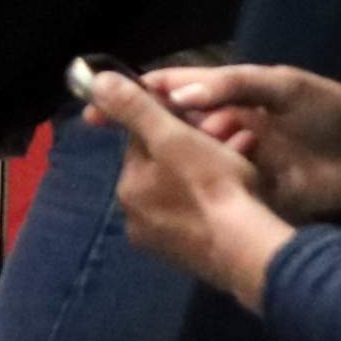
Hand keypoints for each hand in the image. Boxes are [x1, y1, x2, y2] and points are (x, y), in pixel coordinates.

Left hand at [90, 69, 294, 307]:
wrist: (244, 250)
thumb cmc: (210, 185)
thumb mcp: (173, 137)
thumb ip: (135, 108)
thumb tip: (95, 82)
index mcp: (128, 187)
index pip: (143, 141)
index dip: (174, 124)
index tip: (205, 121)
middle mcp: (135, 218)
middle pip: (164, 167)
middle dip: (194, 149)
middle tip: (232, 141)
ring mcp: (161, 243)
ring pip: (182, 191)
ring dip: (207, 174)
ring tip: (242, 166)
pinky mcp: (188, 258)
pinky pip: (196, 217)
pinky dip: (213, 202)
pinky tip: (237, 197)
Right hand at [144, 62, 340, 218]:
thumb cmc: (335, 113)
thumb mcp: (286, 87)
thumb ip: (234, 85)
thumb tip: (178, 94)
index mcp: (236, 93)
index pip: (177, 90)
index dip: (139, 96)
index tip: (97, 108)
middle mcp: (230, 126)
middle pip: (178, 129)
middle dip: (158, 136)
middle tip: (143, 151)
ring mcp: (239, 162)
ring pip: (195, 163)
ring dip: (191, 163)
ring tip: (196, 165)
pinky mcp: (251, 193)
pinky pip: (219, 191)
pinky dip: (215, 188)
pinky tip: (217, 190)